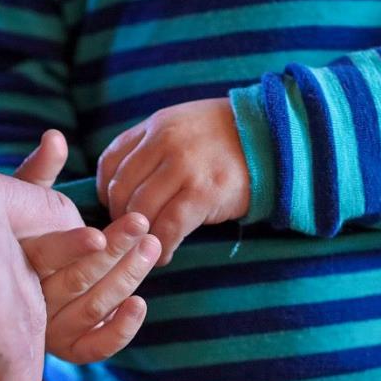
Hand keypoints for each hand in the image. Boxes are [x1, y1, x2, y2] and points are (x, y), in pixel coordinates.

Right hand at [13, 130, 156, 362]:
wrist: (5, 288)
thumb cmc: (20, 233)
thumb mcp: (23, 202)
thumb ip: (38, 174)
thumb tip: (55, 137)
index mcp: (15, 264)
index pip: (43, 257)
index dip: (70, 247)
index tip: (98, 234)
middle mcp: (28, 301)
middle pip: (76, 281)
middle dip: (113, 253)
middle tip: (143, 225)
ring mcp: (49, 328)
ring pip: (92, 308)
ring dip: (126, 278)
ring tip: (151, 248)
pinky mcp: (69, 349)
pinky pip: (95, 348)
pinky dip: (120, 330)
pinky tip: (140, 304)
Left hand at [97, 98, 250, 264]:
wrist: (275, 139)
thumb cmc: (226, 140)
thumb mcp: (184, 126)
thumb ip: (153, 146)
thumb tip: (123, 183)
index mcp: (156, 126)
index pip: (110, 161)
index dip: (105, 191)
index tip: (115, 208)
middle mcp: (165, 142)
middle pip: (121, 190)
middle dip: (121, 219)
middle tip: (132, 234)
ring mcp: (184, 167)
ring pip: (140, 211)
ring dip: (139, 237)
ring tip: (147, 248)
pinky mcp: (203, 192)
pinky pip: (168, 227)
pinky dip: (162, 246)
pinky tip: (164, 254)